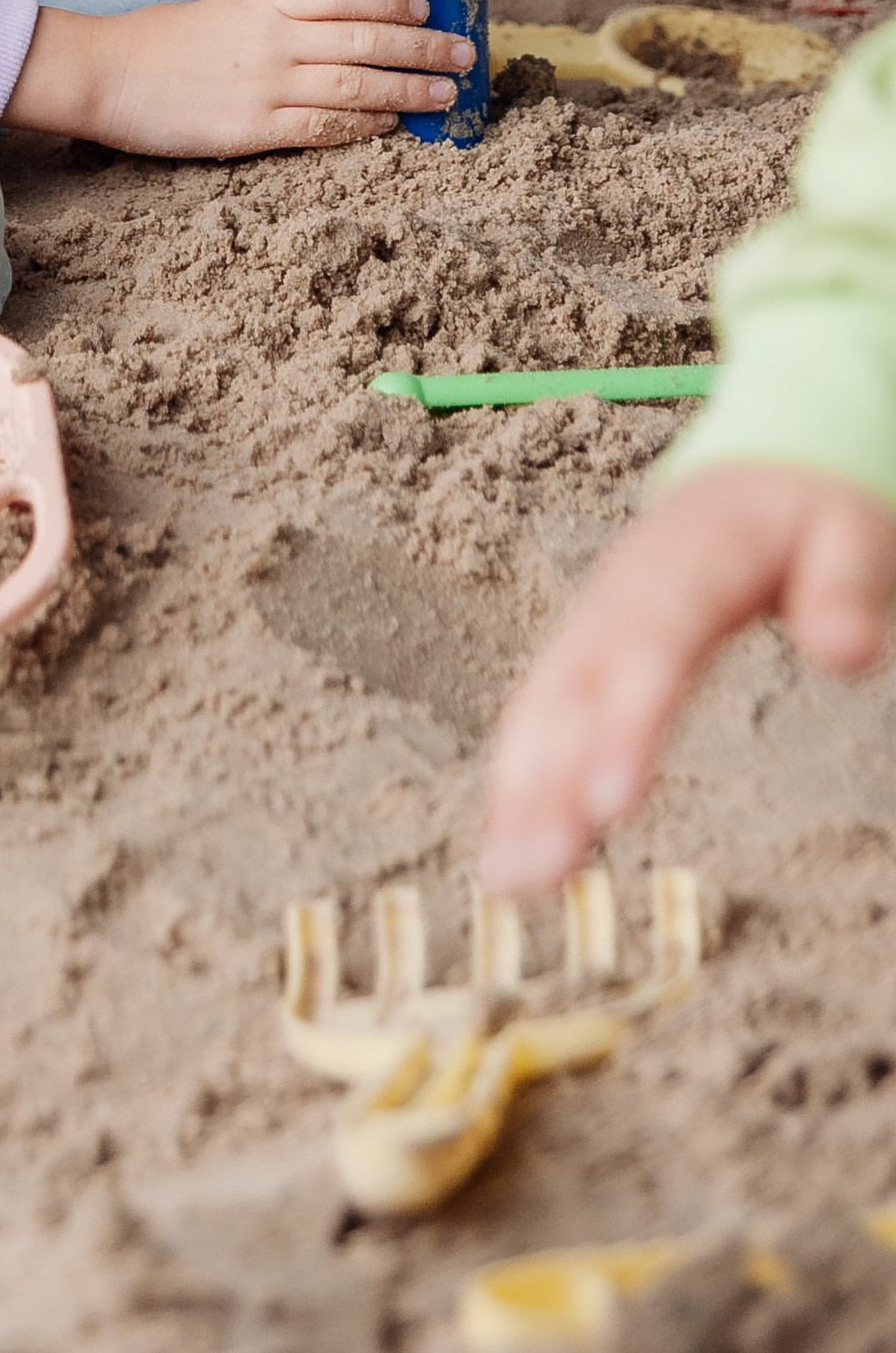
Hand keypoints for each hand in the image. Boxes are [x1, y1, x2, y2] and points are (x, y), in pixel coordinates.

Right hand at [3, 0, 474, 156]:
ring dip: (412, 89)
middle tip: (466, 53)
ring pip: (359, 83)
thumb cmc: (167, 40)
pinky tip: (395, 124)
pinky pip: (327, 125)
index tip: (432, 6)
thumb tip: (348, 24)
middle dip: (425, 46)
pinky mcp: (255, 127)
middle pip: (368, 37)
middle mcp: (274, 36)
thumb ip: (284, 10)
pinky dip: (368, 124)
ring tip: (449, 93)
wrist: (109, 73)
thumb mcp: (230, 6)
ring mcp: (267, 83)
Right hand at [479, 464, 895, 895]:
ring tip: (510, 877)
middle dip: (552, 777)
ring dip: (520, 789)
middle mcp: (624, 589)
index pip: (654, 640)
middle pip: (579, 683)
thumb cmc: (807, 518)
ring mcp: (594, 617)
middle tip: (538, 867)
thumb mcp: (849, 533)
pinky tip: (503, 840)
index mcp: (691, 555)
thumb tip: (845, 655)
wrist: (757, 476)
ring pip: (546, 702)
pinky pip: (538, 708)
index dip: (627, 718)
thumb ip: (844, 588)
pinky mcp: (583, 645)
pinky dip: (515, 773)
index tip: (613, 801)